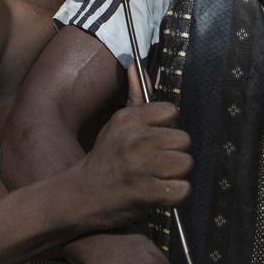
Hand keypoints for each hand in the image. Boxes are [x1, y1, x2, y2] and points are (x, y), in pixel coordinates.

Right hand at [77, 66, 191, 229]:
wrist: (78, 197)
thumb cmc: (104, 159)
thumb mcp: (116, 124)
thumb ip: (134, 95)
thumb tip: (137, 66)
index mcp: (128, 120)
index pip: (171, 112)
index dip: (169, 128)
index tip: (157, 140)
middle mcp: (135, 140)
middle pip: (183, 140)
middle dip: (175, 153)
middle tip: (158, 163)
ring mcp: (140, 167)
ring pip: (185, 164)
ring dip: (176, 175)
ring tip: (159, 178)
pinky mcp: (146, 193)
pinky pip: (182, 189)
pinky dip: (175, 195)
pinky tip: (159, 193)